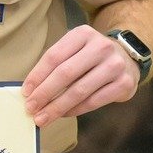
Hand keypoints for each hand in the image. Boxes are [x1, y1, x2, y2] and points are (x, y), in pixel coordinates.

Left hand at [22, 26, 139, 125]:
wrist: (127, 58)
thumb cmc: (91, 57)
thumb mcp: (74, 49)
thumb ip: (55, 64)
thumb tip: (31, 90)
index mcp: (82, 34)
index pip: (54, 56)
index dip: (37, 76)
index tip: (26, 92)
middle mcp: (100, 47)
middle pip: (65, 74)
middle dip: (44, 94)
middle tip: (31, 108)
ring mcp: (115, 65)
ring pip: (79, 90)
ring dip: (57, 107)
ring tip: (43, 117)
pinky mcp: (124, 84)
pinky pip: (93, 101)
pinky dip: (75, 110)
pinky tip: (63, 114)